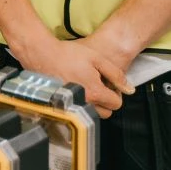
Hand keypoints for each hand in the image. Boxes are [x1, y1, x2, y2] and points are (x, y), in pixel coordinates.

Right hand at [10, 31, 131, 116]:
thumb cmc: (68, 54)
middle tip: (99, 87)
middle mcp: (84, 103)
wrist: (40, 54)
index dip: (116, 93)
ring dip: (94, 105)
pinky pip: (77, 112)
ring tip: (86, 89)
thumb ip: (116, 75)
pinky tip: (75, 91)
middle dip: (106, 102)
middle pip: (106, 113)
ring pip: (92, 114)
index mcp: (95, 92)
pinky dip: (80, 105)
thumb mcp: (97, 59)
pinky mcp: (61, 106)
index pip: (117, 103)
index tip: (108, 84)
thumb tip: (130, 90)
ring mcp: (71, 106)